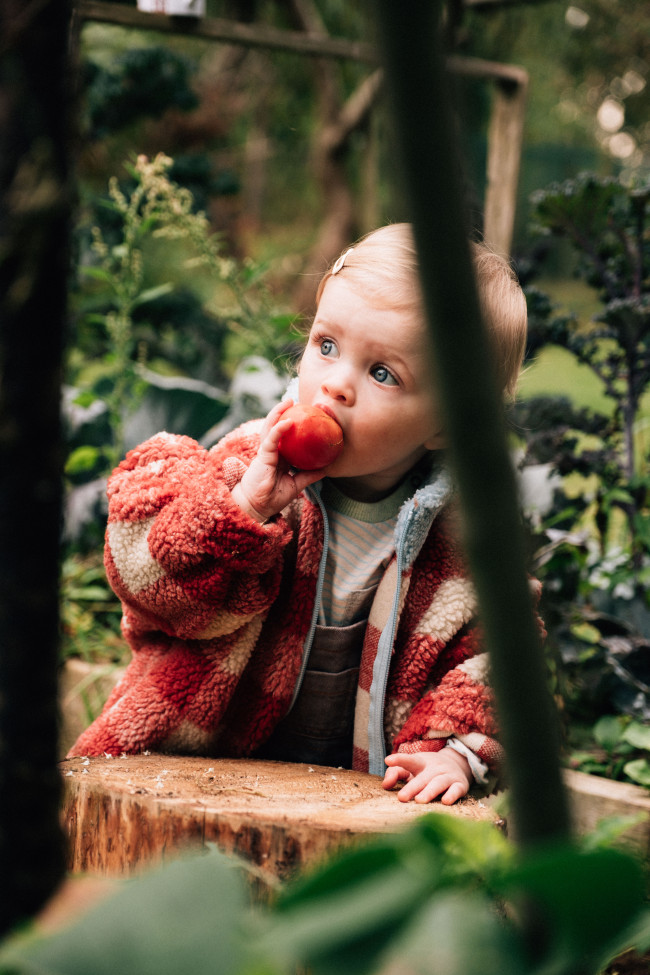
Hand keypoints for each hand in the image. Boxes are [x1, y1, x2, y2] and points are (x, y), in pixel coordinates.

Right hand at [231, 400, 327, 522]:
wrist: (258, 507)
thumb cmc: (273, 497)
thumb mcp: (296, 485)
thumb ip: (308, 476)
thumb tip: (326, 469)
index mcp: (278, 456)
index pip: (283, 436)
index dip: (290, 424)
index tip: (302, 413)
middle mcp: (271, 451)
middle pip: (274, 426)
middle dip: (282, 412)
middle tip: (294, 401)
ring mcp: (266, 452)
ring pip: (269, 428)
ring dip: (277, 413)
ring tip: (287, 402)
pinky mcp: (262, 456)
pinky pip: (270, 440)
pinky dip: (278, 430)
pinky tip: (287, 422)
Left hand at [382, 747, 471, 804]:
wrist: (457, 764)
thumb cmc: (427, 770)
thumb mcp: (411, 768)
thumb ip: (395, 773)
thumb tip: (385, 785)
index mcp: (421, 763)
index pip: (409, 760)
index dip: (399, 760)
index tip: (388, 760)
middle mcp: (435, 768)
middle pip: (423, 777)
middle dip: (412, 787)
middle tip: (401, 798)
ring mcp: (448, 776)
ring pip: (439, 783)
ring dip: (430, 792)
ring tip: (420, 801)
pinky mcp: (460, 785)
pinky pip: (456, 790)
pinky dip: (452, 795)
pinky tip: (445, 802)